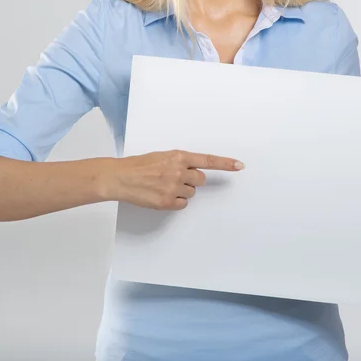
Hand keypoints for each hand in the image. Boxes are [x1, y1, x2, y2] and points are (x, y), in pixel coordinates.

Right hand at [114, 150, 244, 210]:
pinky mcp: (167, 201)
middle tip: (176, 178)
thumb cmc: (139, 165)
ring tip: (163, 186)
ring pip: (191, 193)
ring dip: (182, 191)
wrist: (121, 177)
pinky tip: (162, 195)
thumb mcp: (162, 156)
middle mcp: (178, 171)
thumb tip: (192, 171)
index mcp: (178, 156)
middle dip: (192, 180)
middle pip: (200, 180)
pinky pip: (182, 204)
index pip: (207, 160)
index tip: (239, 166)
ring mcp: (173, 187)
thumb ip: (179, 162)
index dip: (225, 163)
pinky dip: (175, 202)